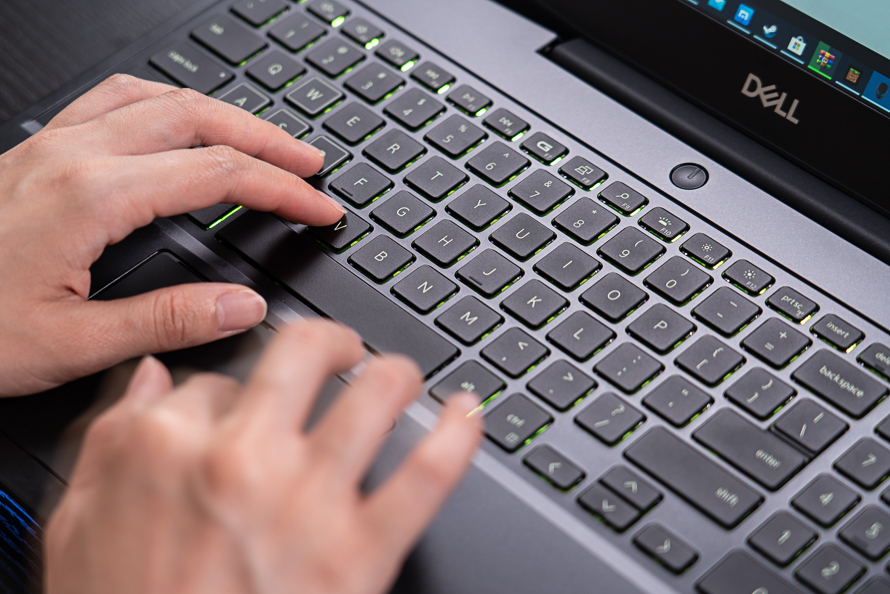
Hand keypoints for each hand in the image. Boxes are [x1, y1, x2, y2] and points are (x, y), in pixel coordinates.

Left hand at [0, 74, 345, 395]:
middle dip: (267, 139)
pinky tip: (182, 122)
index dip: (281, 189)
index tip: (319, 207)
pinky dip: (169, 104)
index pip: (216, 173)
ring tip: (263, 139)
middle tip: (311, 165)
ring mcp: (53, 146)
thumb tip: (241, 307)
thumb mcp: (70, 344)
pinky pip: (117, 100)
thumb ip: (166, 323)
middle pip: (197, 119)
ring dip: (223, 114)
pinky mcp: (40, 152)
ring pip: (159, 99)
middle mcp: (72, 157)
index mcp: (88, 198)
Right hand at [45, 319, 481, 593]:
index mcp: (163, 447)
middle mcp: (240, 459)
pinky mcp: (359, 553)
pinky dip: (457, 436)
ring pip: (375, 394)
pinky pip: (426, 475)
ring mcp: (305, 501)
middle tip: (341, 353)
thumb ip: (112, 441)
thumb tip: (152, 382)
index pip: (217, 380)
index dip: (238, 389)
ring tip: (401, 377)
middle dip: (328, 342)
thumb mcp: (76, 524)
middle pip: (302, 352)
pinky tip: (468, 415)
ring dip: (396, 374)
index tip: (250, 407)